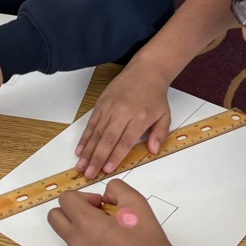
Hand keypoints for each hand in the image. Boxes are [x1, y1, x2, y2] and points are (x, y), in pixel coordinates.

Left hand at [48, 179, 181, 245]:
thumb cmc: (147, 239)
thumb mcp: (136, 201)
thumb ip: (115, 188)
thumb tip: (103, 195)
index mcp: (87, 224)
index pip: (65, 199)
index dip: (83, 196)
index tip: (100, 204)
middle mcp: (78, 242)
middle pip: (54, 217)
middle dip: (71, 210)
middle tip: (95, 214)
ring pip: (67, 235)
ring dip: (80, 227)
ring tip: (107, 232)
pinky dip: (88, 244)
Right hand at [75, 61, 170, 177]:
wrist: (145, 71)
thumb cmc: (154, 95)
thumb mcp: (165, 115)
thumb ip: (160, 134)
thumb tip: (153, 150)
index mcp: (140, 117)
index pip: (125, 141)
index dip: (115, 156)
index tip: (107, 169)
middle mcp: (122, 112)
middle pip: (107, 139)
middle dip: (97, 158)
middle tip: (88, 173)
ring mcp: (109, 107)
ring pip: (96, 133)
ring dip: (87, 151)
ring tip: (81, 166)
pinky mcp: (101, 104)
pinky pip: (91, 123)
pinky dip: (85, 138)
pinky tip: (80, 150)